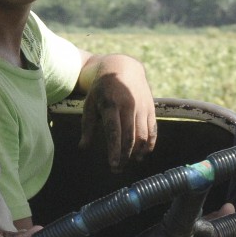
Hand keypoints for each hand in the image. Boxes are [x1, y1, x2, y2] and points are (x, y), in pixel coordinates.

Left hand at [78, 53, 156, 171]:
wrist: (123, 67)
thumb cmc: (102, 89)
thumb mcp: (90, 103)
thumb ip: (88, 126)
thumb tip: (83, 147)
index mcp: (111, 105)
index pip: (114, 132)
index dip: (115, 150)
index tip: (113, 165)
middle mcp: (129, 106)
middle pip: (129, 137)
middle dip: (124, 155)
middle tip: (117, 169)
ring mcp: (142, 107)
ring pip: (142, 135)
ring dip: (137, 152)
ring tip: (130, 162)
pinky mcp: (151, 108)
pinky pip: (152, 129)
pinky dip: (149, 143)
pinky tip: (144, 153)